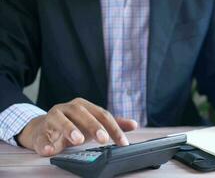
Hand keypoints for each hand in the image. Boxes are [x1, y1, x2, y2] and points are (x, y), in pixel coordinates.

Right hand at [18, 98, 136, 155]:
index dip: (113, 128)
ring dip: (69, 129)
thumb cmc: (74, 124)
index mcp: (84, 106)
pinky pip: (41, 136)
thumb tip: (134, 124)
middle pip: (82, 113)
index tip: (122, 142)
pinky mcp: (40, 131)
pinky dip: (44, 143)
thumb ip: (113, 123)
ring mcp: (52, 118)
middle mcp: (68, 108)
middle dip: (94, 126)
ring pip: (59, 119)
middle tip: (103, 139)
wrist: (45, 128)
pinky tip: (49, 150)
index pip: (102, 114)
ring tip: (77, 140)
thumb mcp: (94, 123)